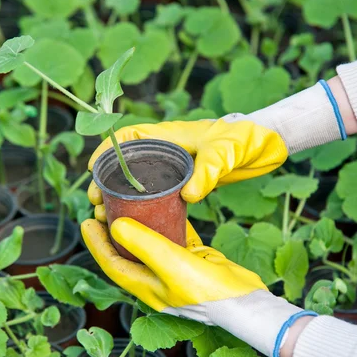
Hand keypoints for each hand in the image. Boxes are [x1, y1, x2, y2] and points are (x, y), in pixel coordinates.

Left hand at [81, 217, 310, 356]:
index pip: (112, 263)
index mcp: (147, 286)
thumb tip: (114, 226)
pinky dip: (169, 223)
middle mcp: (157, 280)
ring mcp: (176, 271)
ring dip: (139, 226)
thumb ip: (144, 245)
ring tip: (131, 204)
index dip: (96, 243)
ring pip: (151, 245)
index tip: (87, 219)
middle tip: (106, 208)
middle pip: (127, 254)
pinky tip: (169, 207)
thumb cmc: (208, 291)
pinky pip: (176, 239)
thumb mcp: (171, 265)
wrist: (247, 303)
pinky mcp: (194, 261)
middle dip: (113, 232)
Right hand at [87, 120, 286, 220]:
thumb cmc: (242, 139)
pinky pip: (155, 193)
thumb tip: (188, 195)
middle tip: (97, 203)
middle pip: (125, 163)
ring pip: (138, 180)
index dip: (106, 151)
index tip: (92, 171)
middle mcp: (165, 150)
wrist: (264, 146)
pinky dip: (142, 205)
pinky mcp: (183, 182)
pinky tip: (137, 222)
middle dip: (107, 181)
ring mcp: (173, 167)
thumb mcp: (225, 152)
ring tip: (108, 216)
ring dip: (121, 196)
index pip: (127, 137)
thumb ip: (208, 170)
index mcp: (167, 135)